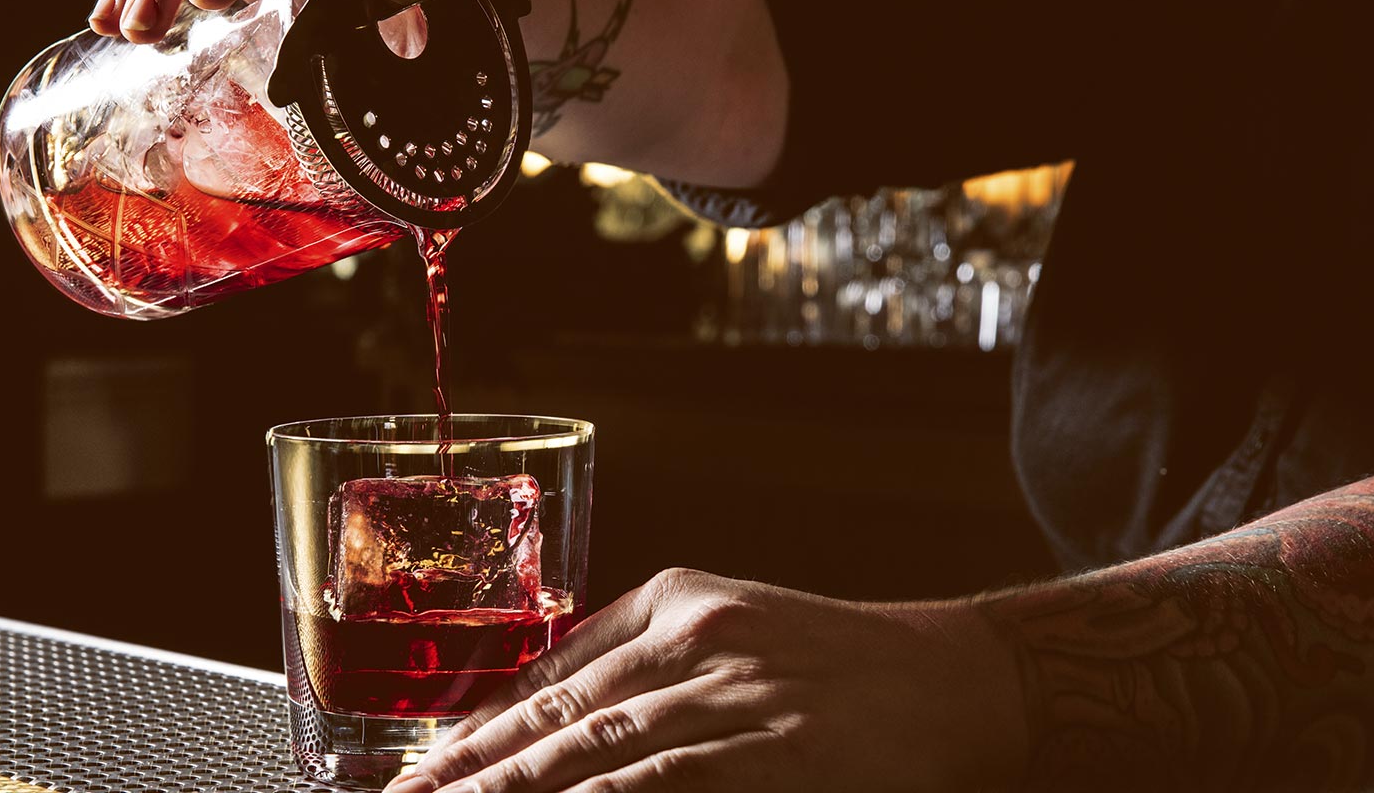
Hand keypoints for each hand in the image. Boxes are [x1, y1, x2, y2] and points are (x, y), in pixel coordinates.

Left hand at [387, 569, 1025, 792]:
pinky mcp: (780, 749)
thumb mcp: (731, 622)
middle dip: (469, 770)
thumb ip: (638, 653)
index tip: (417, 773)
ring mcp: (736, 691)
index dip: (475, 730)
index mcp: (672, 600)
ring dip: (512, 788)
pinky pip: (668, 777)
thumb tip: (542, 702)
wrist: (955, 679)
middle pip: (555, 712)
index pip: (548, 672)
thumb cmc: (837, 661)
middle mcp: (694, 637)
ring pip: (595, 747)